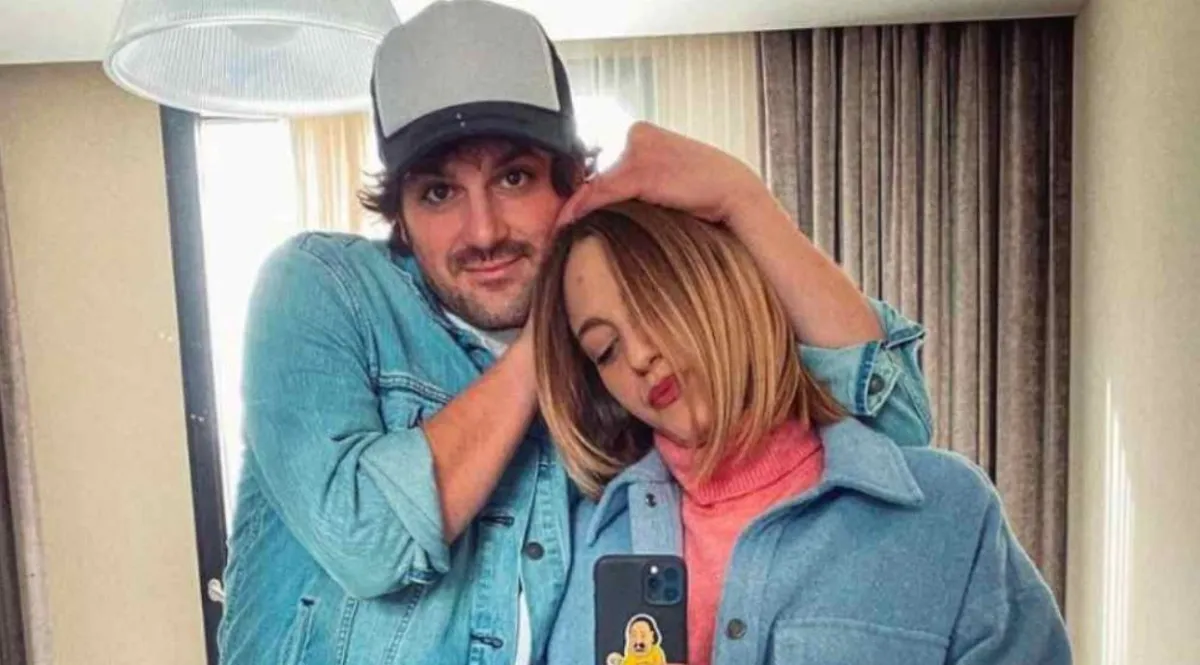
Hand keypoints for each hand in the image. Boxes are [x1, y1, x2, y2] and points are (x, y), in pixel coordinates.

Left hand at [556, 122, 770, 225]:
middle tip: (558, 214)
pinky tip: (566, 222)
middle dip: (574, 191)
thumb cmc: (702, 190)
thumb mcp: (664, 176)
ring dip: (572, 204)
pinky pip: (600, 191)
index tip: (565, 201)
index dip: (582, 182)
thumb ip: (636, 178)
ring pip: (593, 181)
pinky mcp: (638, 171)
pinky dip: (580, 208)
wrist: (733, 192)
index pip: (599, 158)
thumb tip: (606, 198)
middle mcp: (635, 133)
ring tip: (556, 223)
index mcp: (640, 132)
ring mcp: (636, 149)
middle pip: (591, 167)